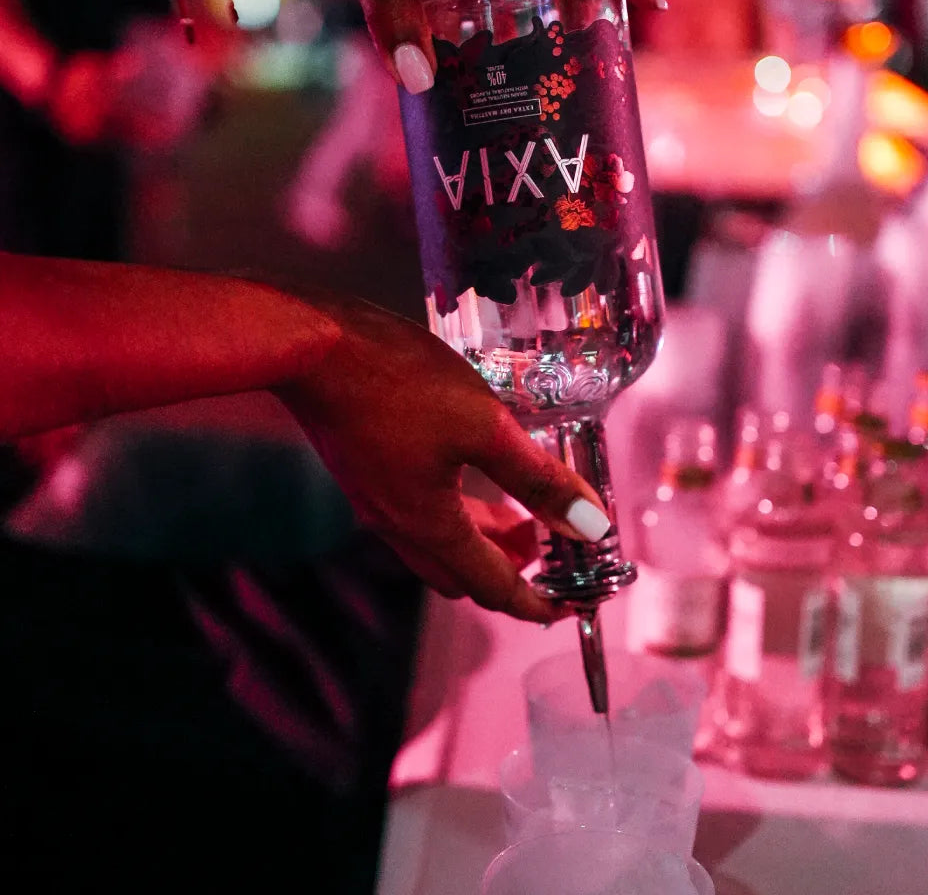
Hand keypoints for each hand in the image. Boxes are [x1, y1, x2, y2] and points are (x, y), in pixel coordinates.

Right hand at [273, 299, 610, 622]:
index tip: (568, 606)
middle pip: (463, 574)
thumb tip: (590, 526)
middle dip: (511, 572)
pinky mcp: (366, 470)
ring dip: (483, 541)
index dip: (537, 604)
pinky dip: (456, 513)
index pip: (493, 588)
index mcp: (429, 526)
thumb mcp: (485, 426)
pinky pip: (418, 513)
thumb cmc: (396, 381)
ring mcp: (376, 498)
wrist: (313, 346)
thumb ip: (538, 478)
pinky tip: (471, 474)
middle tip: (549, 551)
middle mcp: (397, 524)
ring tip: (521, 515)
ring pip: (439, 544)